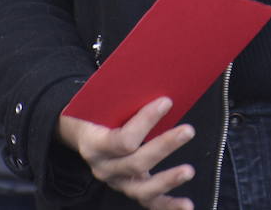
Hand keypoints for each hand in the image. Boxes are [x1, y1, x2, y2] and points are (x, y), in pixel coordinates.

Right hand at [57, 97, 195, 208]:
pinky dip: (169, 206)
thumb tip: (159, 74)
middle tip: (188, 130)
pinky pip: (150, 203)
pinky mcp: (131, 190)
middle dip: (164, 146)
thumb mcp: (102, 101)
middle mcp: (104, 168)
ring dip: (167, 180)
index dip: (145, 121)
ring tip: (189, 170)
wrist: (82, 131)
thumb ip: (125, 94)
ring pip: (142, 189)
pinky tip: (187, 205)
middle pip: (135, 163)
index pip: (121, 139)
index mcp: (94, 144)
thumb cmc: (98, 111)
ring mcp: (118, 183)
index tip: (166, 102)